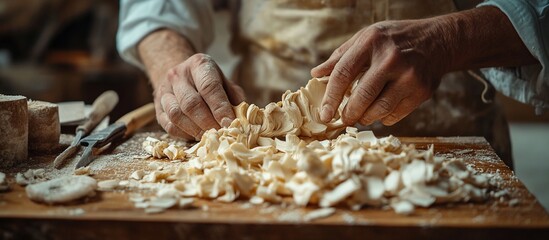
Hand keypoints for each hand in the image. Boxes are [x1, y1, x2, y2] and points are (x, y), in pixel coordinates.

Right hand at [154, 53, 243, 139]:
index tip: (230, 124)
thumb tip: (243, 118)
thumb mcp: (224, 82)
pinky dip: (185, 134)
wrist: (181, 76)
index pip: (209, 87)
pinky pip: (169, 125)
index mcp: (198, 64)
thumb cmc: (209, 82)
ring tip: (210, 136)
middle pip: (191, 103)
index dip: (220, 108)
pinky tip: (197, 135)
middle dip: (208, 122)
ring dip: (195, 130)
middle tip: (221, 134)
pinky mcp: (157, 108)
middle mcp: (178, 75)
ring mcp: (164, 91)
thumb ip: (234, 98)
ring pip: (177, 115)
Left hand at [311, 19, 451, 125]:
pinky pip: (395, 115)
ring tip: (361, 115)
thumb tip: (316, 74)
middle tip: (343, 119)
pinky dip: (384, 118)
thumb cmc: (394, 40)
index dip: (330, 98)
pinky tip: (381, 110)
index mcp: (371, 42)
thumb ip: (340, 57)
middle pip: (362, 97)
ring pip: (379, 110)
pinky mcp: (422, 91)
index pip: (343, 74)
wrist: (437, 41)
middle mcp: (391, 59)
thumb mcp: (365, 38)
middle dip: (348, 114)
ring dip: (365, 118)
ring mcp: (409, 76)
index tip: (324, 114)